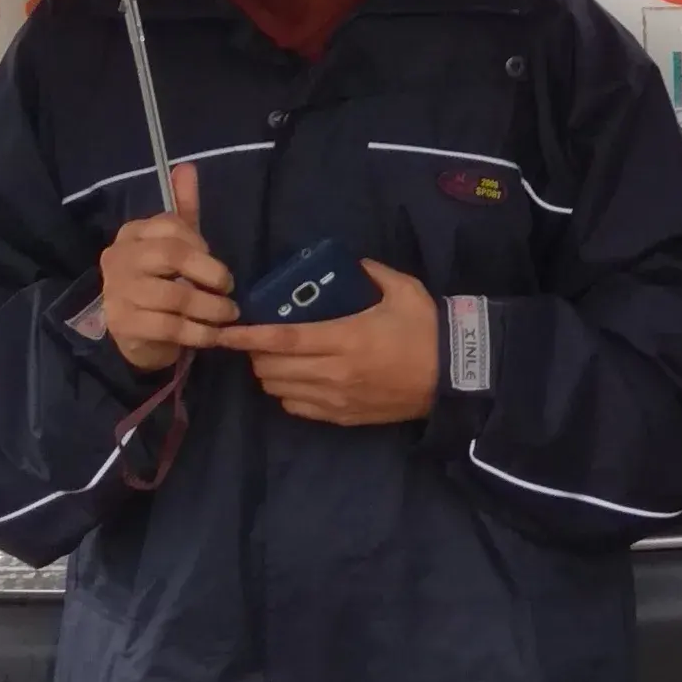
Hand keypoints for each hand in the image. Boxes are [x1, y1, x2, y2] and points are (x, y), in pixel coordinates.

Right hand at [97, 163, 235, 369]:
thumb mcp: (175, 244)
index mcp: (131, 234)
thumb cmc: (161, 282)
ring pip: (174, 295)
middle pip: (171, 255)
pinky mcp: (124, 325)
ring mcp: (118, 292)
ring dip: (210, 307)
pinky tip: (213, 334)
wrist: (138, 335)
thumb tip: (186, 167)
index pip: (169, 225)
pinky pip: (170, 326)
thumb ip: (183, 208)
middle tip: (229, 288)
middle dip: (209, 272)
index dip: (200, 243)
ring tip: (228, 314)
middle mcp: (118, 258)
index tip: (214, 262)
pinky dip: (199, 332)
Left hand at [216, 259, 439, 424]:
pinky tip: (297, 381)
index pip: (284, 339)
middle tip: (257, 339)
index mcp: (345, 338)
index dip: (250, 337)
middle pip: (273, 369)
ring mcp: (337, 399)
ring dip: (270, 375)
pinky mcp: (344, 417)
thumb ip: (371, 272)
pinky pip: (299, 410)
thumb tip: (349, 263)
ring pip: (281, 392)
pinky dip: (288, 395)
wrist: (455, 377)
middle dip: (256, 355)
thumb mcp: (403, 289)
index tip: (226, 332)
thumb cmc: (428, 330)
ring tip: (275, 359)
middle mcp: (334, 373)